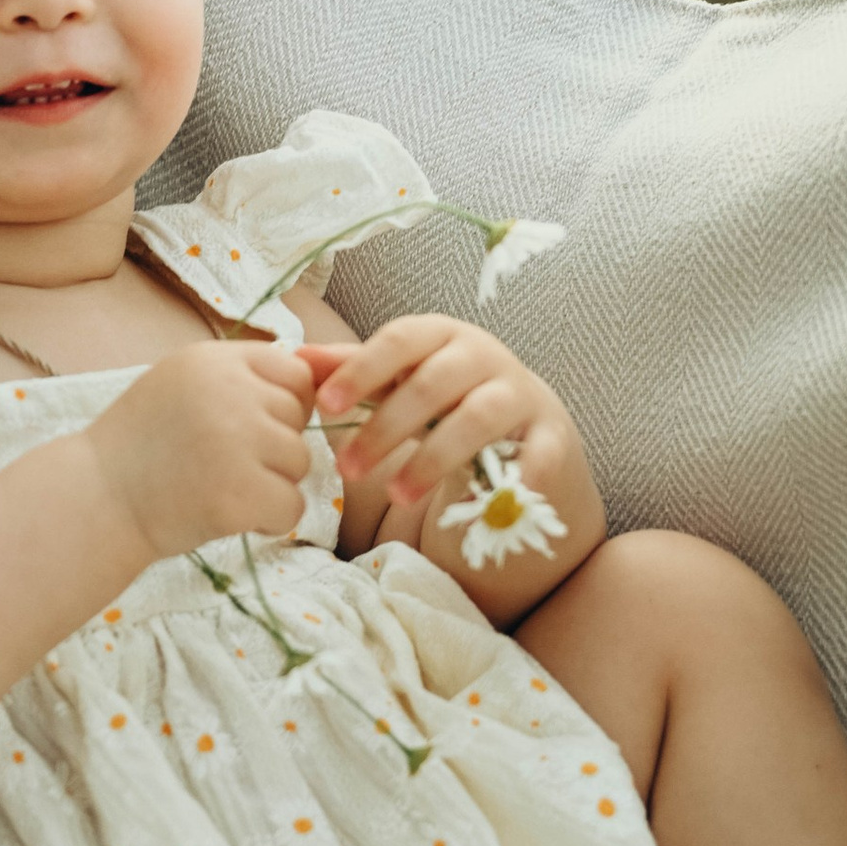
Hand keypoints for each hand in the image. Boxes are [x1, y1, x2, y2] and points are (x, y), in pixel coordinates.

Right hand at [86, 344, 316, 564]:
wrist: (94, 500)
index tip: (251, 427)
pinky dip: (268, 520)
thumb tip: (314, 377)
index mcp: (213, 360)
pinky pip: (292, 507)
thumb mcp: (181, 384)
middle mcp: (230, 393)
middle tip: (224, 464)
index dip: (283, 404)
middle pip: (299, 418)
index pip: (295, 372)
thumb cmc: (139, 445)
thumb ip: (237, 377)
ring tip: (221, 488)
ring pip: (300, 463)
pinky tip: (228, 515)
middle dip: (274, 446)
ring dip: (271, 483)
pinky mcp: (240, 494)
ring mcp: (237, 443)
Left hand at [312, 315, 555, 518]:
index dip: (362, 370)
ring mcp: (522, 395)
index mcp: (443, 335)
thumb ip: (354, 371)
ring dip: (433, 459)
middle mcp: (486, 356)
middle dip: (386, 428)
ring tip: (396, 497)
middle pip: (434, 383)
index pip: (400, 340)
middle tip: (347, 468)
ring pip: (478, 418)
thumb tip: (294, 358)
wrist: (526, 425)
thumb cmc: (448, 400)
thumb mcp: (402, 380)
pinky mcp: (552, 437)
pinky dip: (511, 481)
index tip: (324, 406)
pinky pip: (535, 457)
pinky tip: (479, 510)